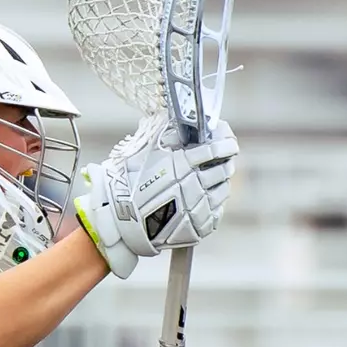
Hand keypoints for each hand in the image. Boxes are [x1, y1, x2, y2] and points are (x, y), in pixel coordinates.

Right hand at [74, 116, 237, 277]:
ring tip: (206, 180)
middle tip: (219, 158)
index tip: (226, 138)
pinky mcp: (200, 226)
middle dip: (224, 160)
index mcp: (183, 164)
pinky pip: (216, 210)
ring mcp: (199, 208)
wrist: (120, 222)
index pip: (217, 148)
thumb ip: (167, 135)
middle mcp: (195, 185)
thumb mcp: (145, 151)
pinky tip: (199, 199)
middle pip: (224, 168)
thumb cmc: (128, 184)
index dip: (225, 140)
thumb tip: (183, 121)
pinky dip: (212, 203)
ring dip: (218, 182)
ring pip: (223, 190)